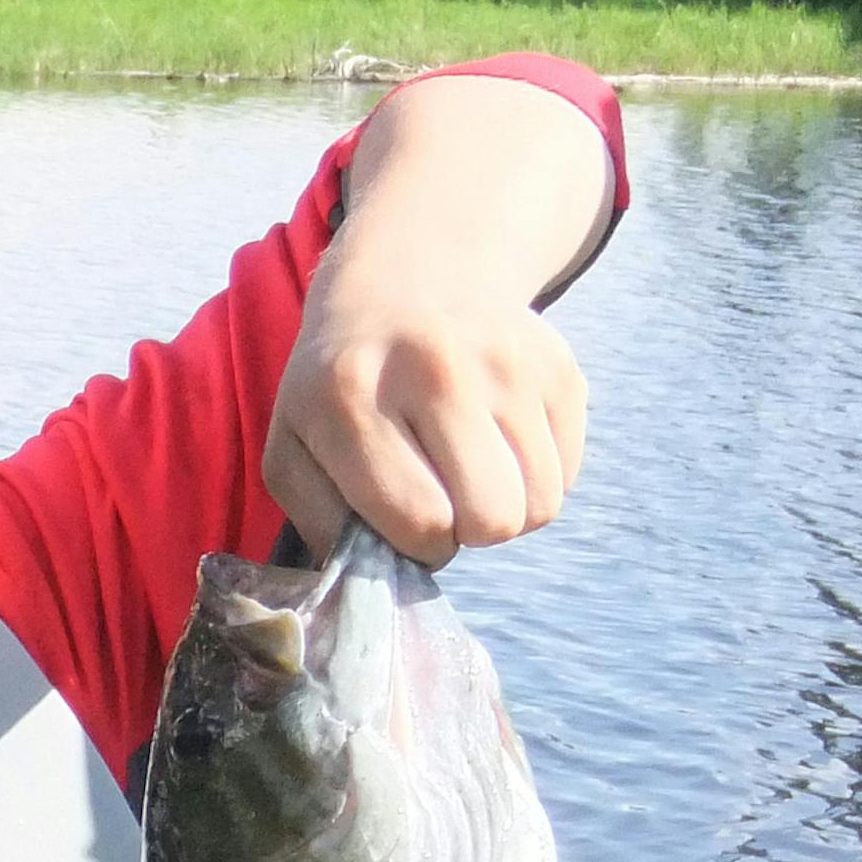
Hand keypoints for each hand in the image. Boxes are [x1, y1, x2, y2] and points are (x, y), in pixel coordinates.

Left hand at [264, 251, 587, 569]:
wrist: (405, 283)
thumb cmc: (339, 388)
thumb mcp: (294, 448)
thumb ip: (320, 520)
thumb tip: (372, 578)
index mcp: (353, 396)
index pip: (420, 521)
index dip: (418, 545)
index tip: (406, 524)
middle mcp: (435, 368)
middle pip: (492, 518)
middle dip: (467, 531)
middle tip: (442, 501)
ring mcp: (506, 360)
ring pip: (540, 503)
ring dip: (506, 509)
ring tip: (467, 473)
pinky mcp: (557, 365)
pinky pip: (567, 473)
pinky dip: (534, 476)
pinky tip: (496, 442)